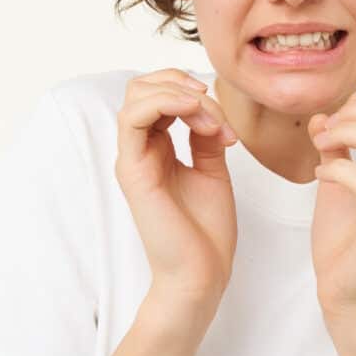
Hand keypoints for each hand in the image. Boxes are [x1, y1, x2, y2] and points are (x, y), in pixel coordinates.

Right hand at [115, 68, 239, 303]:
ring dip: (179, 93)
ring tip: (210, 119)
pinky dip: (166, 102)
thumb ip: (205, 134)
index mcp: (157, 147)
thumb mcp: (212, 167)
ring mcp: (133, 158)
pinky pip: (133, 118)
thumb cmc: (206, 230)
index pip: (158, 93)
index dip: (190, 89)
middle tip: (213, 109)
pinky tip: (195, 112)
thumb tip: (206, 106)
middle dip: (182, 83)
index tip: (223, 118)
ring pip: (136, 95)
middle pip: (142, 86)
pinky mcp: (132, 170)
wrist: (202, 272)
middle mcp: (140, 149)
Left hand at [307, 85, 355, 317]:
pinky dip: (339, 168)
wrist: (345, 290)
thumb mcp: (336, 177)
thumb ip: (335, 144)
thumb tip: (324, 114)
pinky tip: (321, 174)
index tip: (336, 118)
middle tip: (327, 131)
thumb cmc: (343, 234)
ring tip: (322, 147)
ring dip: (347, 133)